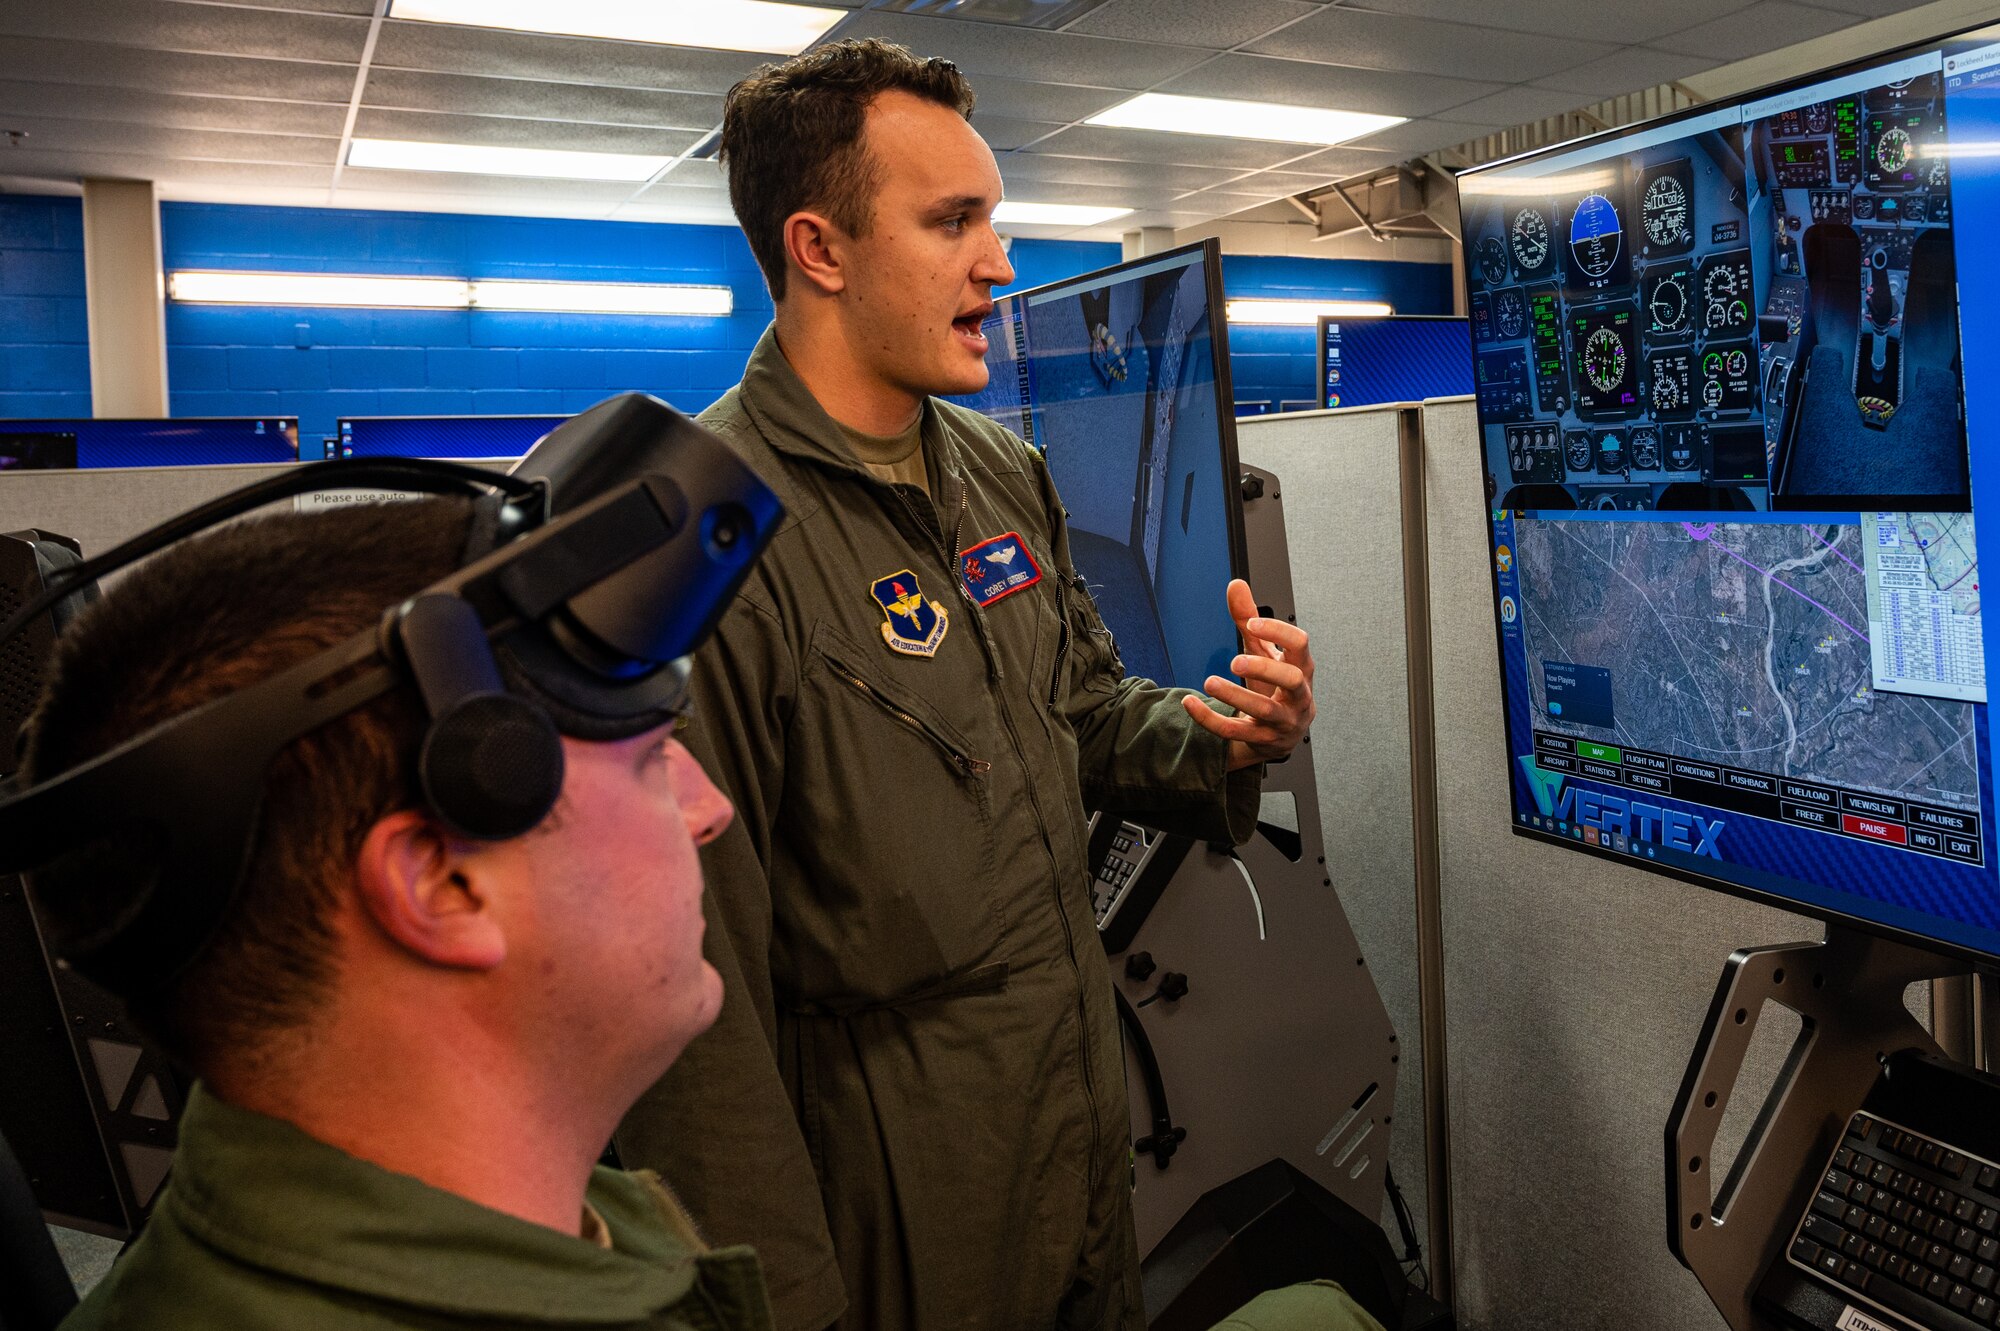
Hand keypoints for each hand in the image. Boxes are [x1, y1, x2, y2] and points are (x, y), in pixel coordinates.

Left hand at [1182, 579, 1315, 770]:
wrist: (1281, 732)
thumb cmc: (1275, 685)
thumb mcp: (1264, 652)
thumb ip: (1249, 619)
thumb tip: (1236, 585)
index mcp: (1301, 667)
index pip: (1300, 645)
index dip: (1278, 632)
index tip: (1252, 624)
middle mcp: (1298, 695)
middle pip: (1291, 680)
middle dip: (1264, 668)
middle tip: (1234, 661)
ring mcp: (1283, 720)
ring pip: (1265, 711)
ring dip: (1236, 696)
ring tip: (1210, 682)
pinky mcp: (1263, 741)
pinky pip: (1237, 732)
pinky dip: (1211, 719)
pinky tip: (1191, 703)